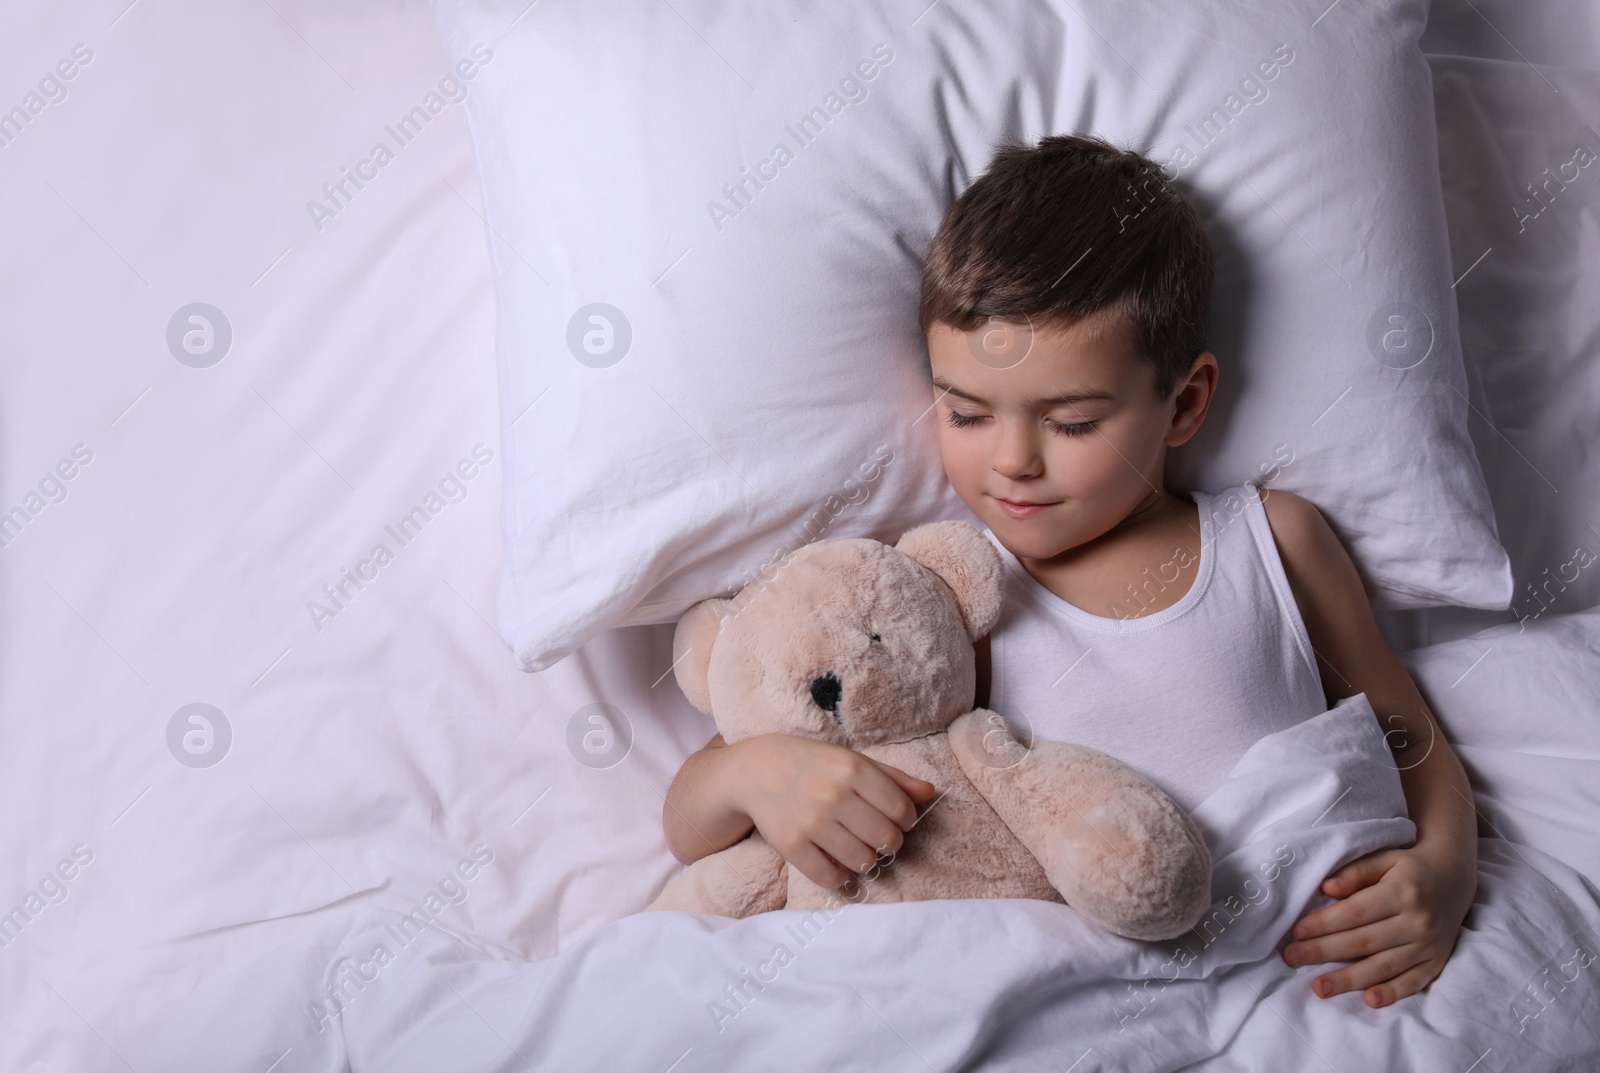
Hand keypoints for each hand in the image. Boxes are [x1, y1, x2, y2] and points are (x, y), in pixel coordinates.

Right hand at [730, 733, 936, 889]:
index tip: (896, 820)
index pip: (902, 810)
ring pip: (863, 861)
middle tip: (879, 839)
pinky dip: (841, 877)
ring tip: (858, 849)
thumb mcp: (852, 760)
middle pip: (886, 838)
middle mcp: (833, 795)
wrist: (755, 770)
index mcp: (853, 769)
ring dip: (867, 860)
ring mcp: (811, 822)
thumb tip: (931, 793)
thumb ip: (893, 778)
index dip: (906, 821)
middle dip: (889, 843)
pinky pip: (830, 876)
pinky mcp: (791, 845)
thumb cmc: (812, 764)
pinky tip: (839, 864)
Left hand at [1281, 842, 1474, 1006]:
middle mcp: (1418, 921)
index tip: (1296, 932)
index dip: (1324, 923)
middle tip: (1292, 958)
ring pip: (1384, 966)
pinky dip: (1391, 993)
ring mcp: (1428, 945)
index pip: (1356, 912)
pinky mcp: (1436, 963)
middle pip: (1364, 942)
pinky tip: (1368, 1000)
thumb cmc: (1409, 867)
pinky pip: (1412, 982)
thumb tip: (1326, 888)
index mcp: (1402, 892)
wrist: (1454, 876)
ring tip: (1319, 988)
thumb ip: (1355, 871)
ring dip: (1349, 980)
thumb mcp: (1384, 858)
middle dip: (1324, 951)